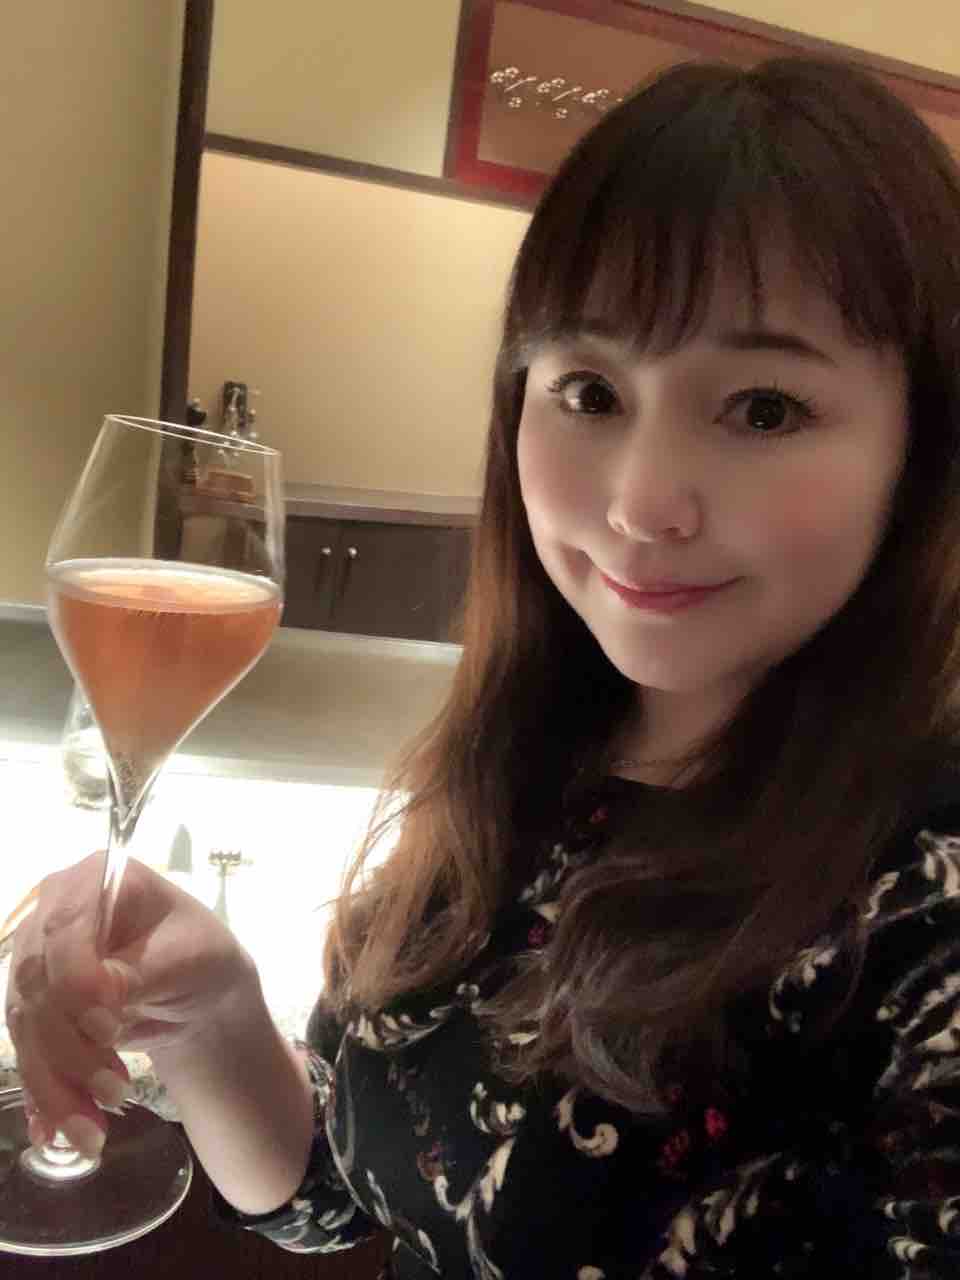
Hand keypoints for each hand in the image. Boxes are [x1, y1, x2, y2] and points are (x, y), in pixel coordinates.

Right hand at [5, 851, 256, 1152]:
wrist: (194, 992)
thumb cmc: (199, 957)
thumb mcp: (187, 958)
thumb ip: (139, 972)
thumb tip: (97, 998)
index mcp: (98, 878)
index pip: (64, 927)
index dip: (76, 980)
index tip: (108, 1025)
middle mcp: (52, 911)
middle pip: (36, 984)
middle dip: (70, 1048)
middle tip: (116, 1091)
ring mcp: (35, 960)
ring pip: (25, 1028)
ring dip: (56, 1085)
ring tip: (94, 1130)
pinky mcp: (31, 1006)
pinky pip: (26, 1053)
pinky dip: (44, 1095)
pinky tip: (56, 1132)